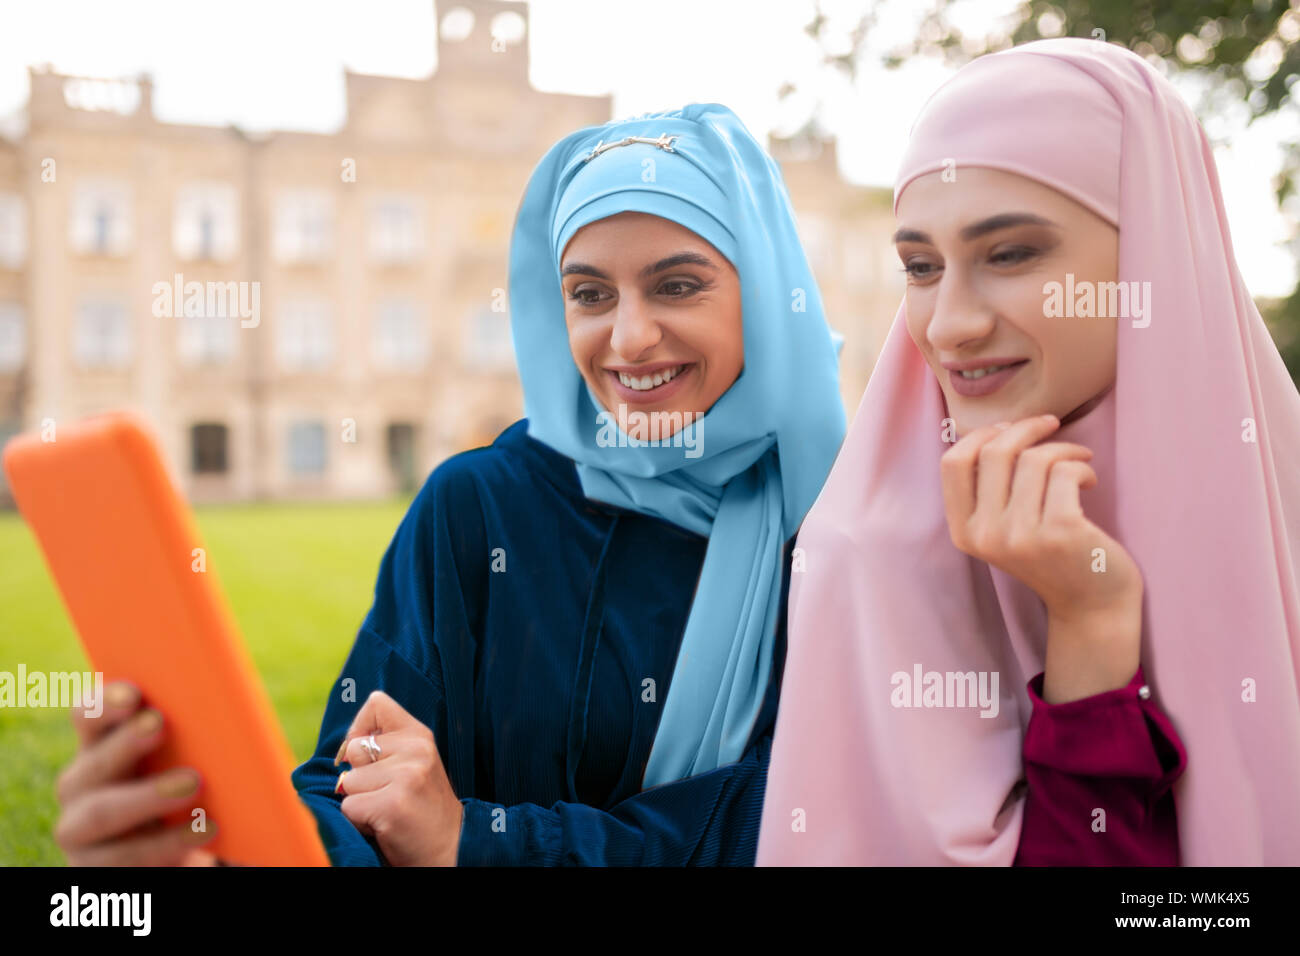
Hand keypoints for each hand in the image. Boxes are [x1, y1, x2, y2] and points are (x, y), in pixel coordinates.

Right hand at [53, 680, 218, 864]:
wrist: (175, 849)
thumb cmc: (184, 791)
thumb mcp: (184, 759)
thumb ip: (194, 734)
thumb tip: (236, 713)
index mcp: (100, 747)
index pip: (88, 716)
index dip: (105, 703)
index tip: (133, 694)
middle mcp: (81, 784)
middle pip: (94, 763)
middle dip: (126, 743)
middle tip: (160, 725)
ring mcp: (78, 830)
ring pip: (101, 813)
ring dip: (148, 796)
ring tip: (195, 783)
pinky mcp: (94, 868)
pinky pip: (124, 857)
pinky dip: (166, 843)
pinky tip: (205, 830)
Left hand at [334, 691, 462, 865]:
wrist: (450, 848)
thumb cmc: (423, 807)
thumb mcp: (415, 763)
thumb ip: (387, 745)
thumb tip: (344, 745)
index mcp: (420, 735)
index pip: (376, 702)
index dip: (359, 726)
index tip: (366, 753)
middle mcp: (416, 750)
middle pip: (352, 748)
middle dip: (359, 776)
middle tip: (387, 793)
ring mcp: (405, 776)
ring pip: (347, 781)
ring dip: (359, 800)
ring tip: (387, 809)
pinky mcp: (391, 804)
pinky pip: (348, 806)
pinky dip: (358, 821)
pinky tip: (384, 824)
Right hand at [940, 414, 1142, 701]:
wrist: (1091, 605)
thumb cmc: (1051, 556)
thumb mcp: (1003, 529)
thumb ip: (989, 491)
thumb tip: (998, 429)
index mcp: (964, 532)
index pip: (953, 463)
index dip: (981, 434)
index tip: (1010, 428)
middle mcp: (986, 535)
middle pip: (995, 451)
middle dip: (1026, 427)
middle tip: (1051, 425)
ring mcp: (1021, 535)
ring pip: (1035, 458)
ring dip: (1064, 449)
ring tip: (1079, 461)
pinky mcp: (1059, 531)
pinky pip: (1066, 471)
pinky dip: (1083, 467)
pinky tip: (1090, 481)